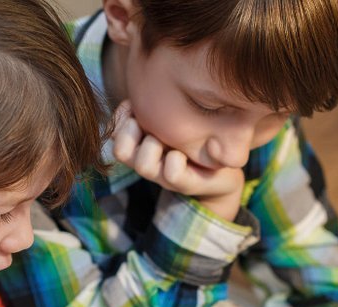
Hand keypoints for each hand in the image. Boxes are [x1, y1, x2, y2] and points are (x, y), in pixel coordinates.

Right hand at [111, 101, 244, 220]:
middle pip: (119, 151)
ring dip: (155, 146)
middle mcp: (146, 162)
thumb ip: (153, 104)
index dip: (123, 116)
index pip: (113, 132)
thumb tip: (140, 91)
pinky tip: (190, 151)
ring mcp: (163, 177)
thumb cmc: (194, 135)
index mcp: (139, 145)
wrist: (223, 167)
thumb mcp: (170, 116)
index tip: (141, 106)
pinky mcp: (184, 185)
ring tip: (173, 138)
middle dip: (132, 131)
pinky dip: (177, 159)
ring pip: (143, 165)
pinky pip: (171, 173)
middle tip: (153, 123)